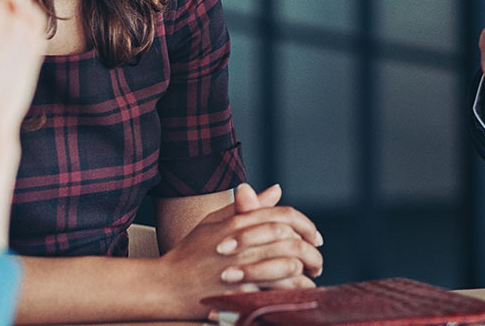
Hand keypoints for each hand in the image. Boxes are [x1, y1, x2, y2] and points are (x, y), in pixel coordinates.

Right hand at [157, 185, 323, 310]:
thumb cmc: (191, 252)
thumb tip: (277, 190)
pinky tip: (297, 294)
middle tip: (317, 262)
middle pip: (292, 241)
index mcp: (238, 221)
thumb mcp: (215, 221)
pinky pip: (276, 292)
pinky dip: (293, 293)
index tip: (315, 238)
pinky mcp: (240, 293)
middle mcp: (242, 242)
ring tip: (311, 279)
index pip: (285, 216)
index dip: (306, 225)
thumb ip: (249, 206)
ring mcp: (241, 268)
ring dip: (306, 274)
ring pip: (289, 267)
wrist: (167, 284)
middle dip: (312, 253)